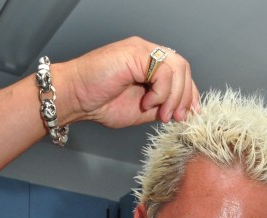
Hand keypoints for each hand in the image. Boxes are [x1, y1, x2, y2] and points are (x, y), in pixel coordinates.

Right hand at [61, 37, 199, 128]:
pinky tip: (147, 103)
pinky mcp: (136, 53)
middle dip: (184, 97)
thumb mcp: (141, 111)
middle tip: (174, 118)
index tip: (188, 116)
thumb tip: (183, 112)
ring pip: (177, 68)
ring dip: (173, 97)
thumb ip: (162, 107)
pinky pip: (162, 72)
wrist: (77, 98)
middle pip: (183, 68)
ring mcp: (142, 50)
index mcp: (150, 65)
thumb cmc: (100, 103)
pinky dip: (160, 92)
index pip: (181, 73)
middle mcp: (148, 53)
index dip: (189, 94)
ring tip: (160, 114)